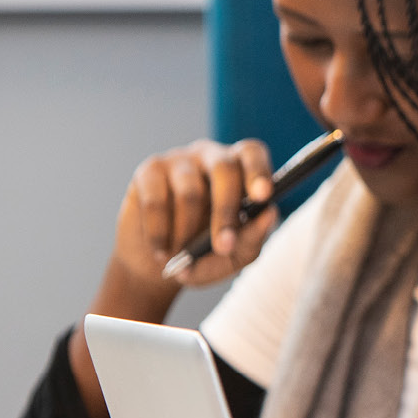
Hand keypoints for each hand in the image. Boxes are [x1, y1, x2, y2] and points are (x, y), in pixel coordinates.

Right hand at [111, 138, 279, 295]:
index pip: (252, 153)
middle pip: (224, 168)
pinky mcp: (148, 171)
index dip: (258, 171)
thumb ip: (253, 237)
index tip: (263, 197)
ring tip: (181, 254)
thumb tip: (269, 214)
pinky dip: (160, 234)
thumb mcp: (234, 254)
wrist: (157, 263)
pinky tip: (160, 251)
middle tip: (224, 246)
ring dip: (187, 233)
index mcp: (239, 169)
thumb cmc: (205, 253)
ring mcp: (178, 160)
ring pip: (190, 192)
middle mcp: (210, 156)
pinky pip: (156, 202)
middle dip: (226, 211)